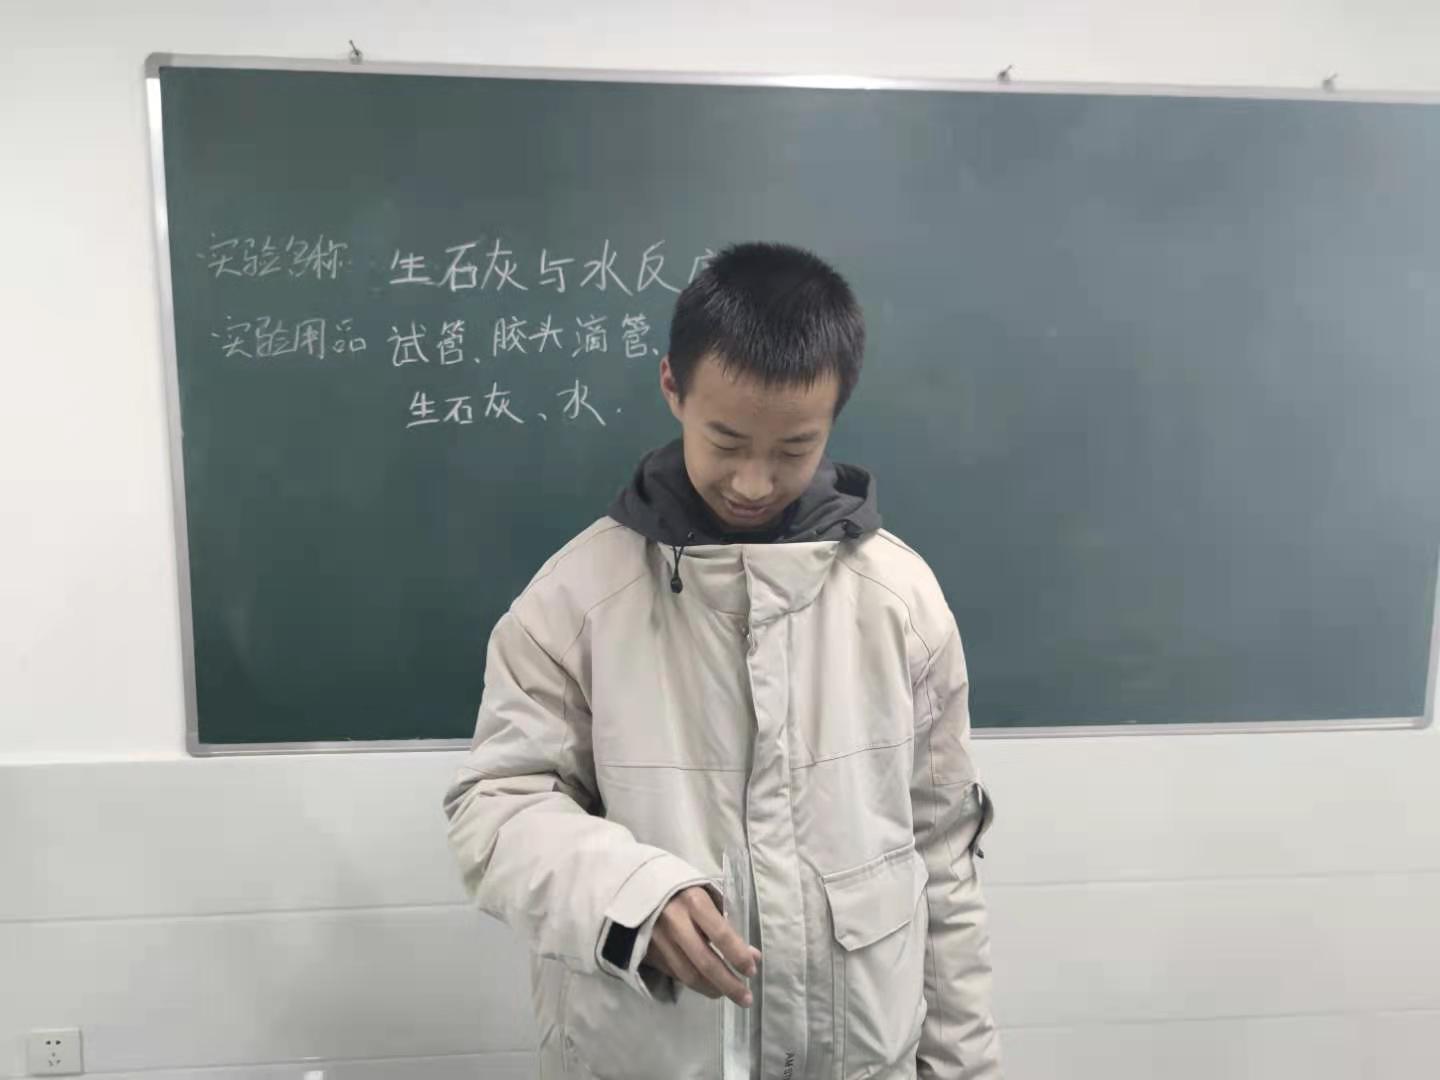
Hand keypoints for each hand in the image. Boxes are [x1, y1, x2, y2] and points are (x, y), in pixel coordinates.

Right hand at [644, 886, 761, 1005]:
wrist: (636, 888)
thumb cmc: (682, 890)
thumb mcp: (706, 896)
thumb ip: (727, 924)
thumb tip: (752, 955)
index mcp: (694, 902)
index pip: (721, 935)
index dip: (738, 956)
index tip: (752, 970)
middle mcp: (675, 923)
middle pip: (705, 963)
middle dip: (728, 984)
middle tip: (746, 999)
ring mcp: (659, 941)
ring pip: (689, 976)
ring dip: (712, 989)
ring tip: (727, 994)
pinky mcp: (648, 953)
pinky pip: (676, 974)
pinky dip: (694, 983)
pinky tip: (707, 985)